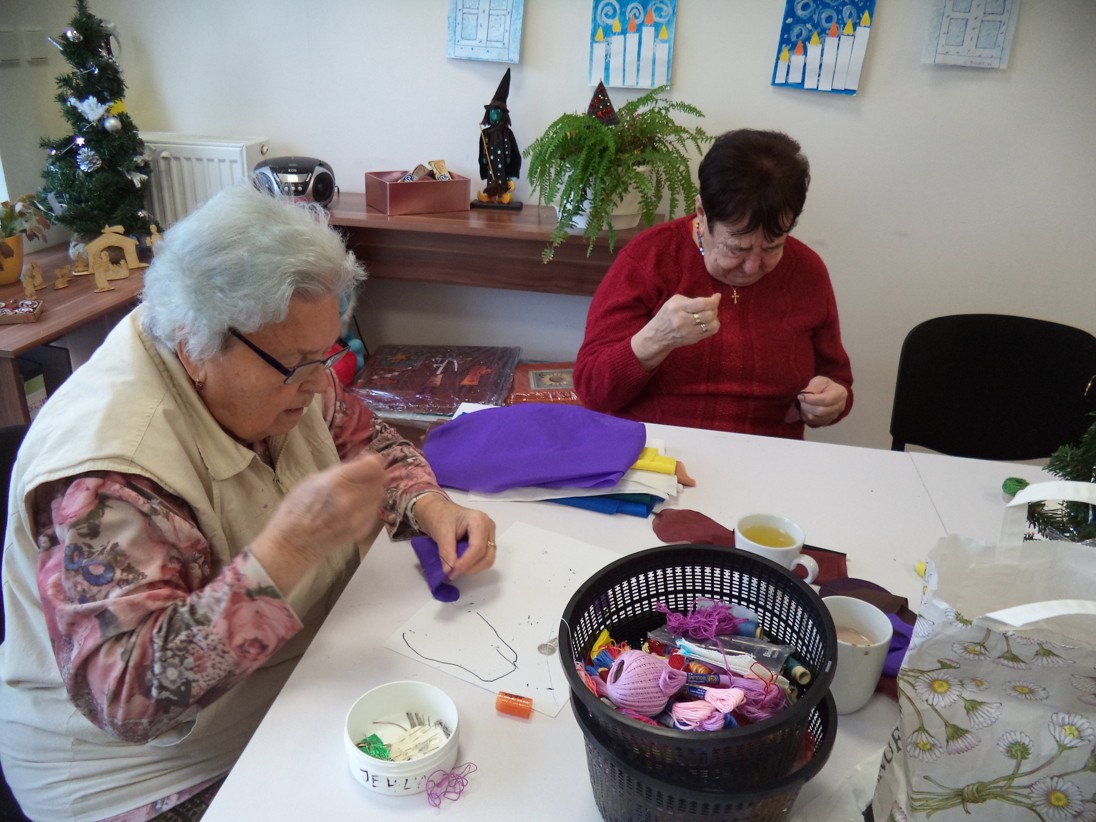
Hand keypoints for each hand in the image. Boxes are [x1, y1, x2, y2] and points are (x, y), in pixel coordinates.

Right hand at [250, 452, 387, 592]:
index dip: (374, 462)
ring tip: (357, 495)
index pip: (373, 466)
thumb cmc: (295, 510)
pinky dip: (368, 508)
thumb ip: (339, 473)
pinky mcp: (361, 531)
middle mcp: (352, 498)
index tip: (371, 462)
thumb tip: (360, 464)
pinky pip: (374, 512)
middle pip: (380, 481)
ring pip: (379, 497)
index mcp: (337, 482)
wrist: (292, 545)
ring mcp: (358, 517)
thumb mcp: (312, 482)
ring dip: (372, 493)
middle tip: (364, 479)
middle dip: (374, 477)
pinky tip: (353, 510)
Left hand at [411, 493, 496, 579]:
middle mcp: (489, 527)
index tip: (452, 571)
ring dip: (473, 568)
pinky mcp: (486, 542)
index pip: (478, 546)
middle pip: (487, 555)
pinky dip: (473, 565)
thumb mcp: (441, 532)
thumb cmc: (440, 516)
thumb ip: (446, 551)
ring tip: (456, 569)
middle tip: (453, 573)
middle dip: (471, 567)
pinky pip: (484, 558)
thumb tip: (449, 570)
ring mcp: (489, 535)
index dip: (466, 562)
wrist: (439, 511)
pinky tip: (461, 565)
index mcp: (479, 520)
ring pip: (488, 559)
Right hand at [632, 293, 721, 370]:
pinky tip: (709, 322)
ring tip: (710, 314)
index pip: (702, 304)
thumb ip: (692, 299)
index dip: (714, 300)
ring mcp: (689, 332)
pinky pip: (711, 332)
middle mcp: (683, 321)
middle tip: (712, 305)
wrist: (658, 335)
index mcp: (678, 308)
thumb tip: (713, 298)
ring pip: (712, 324)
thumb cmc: (667, 314)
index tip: (717, 296)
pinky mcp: (693, 339)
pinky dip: (714, 325)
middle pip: (709, 314)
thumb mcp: (674, 301)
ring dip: (715, 317)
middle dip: (714, 308)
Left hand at [797, 376, 847, 426]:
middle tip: (800, 400)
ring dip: (805, 411)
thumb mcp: (820, 381)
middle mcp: (839, 407)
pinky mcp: (826, 422)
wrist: (830, 393)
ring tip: (803, 404)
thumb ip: (813, 387)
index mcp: (840, 394)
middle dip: (806, 406)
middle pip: (820, 411)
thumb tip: (803, 396)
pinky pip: (813, 423)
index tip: (800, 396)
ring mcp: (833, 416)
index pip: (825, 400)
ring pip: (815, 418)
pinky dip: (806, 417)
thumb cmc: (825, 386)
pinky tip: (805, 409)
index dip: (811, 399)